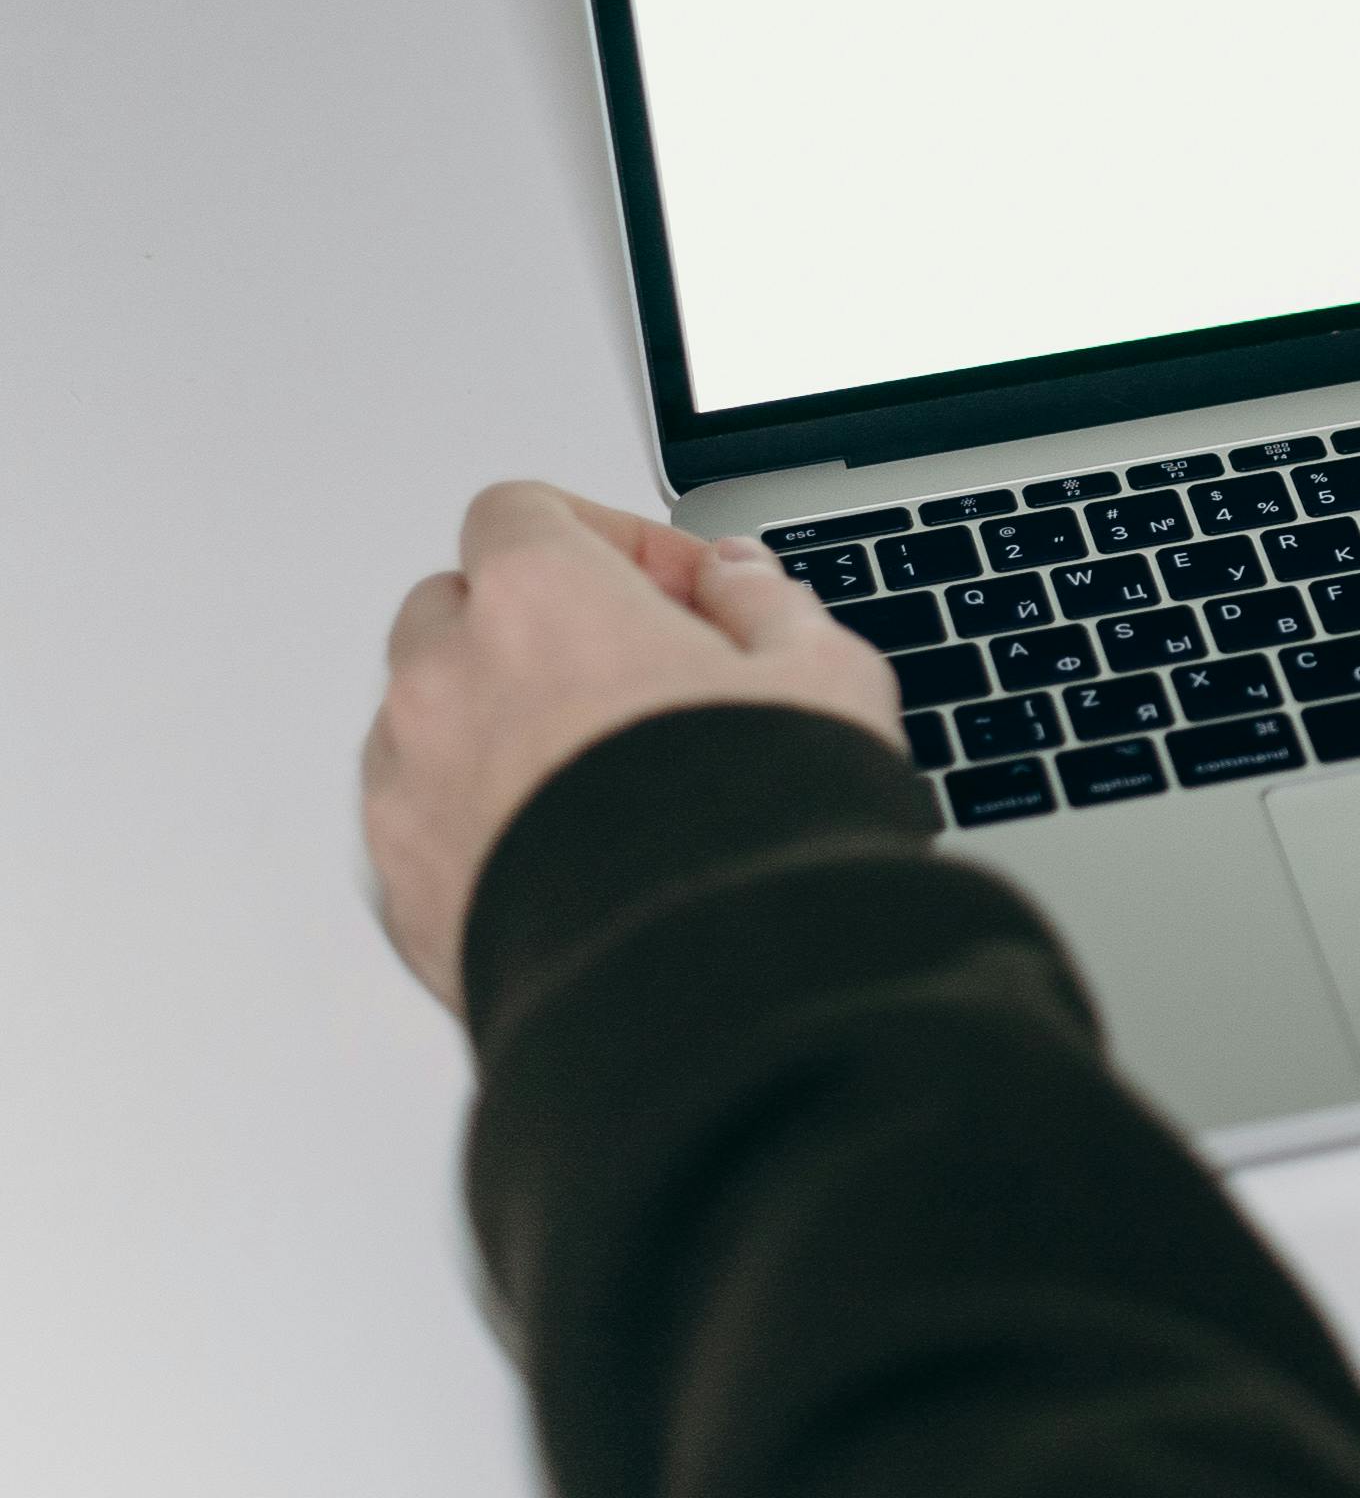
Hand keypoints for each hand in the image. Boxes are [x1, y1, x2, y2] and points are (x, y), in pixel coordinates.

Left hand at [362, 482, 901, 1014]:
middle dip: (535, 627)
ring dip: (496, 724)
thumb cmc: (752, 823)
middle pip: (455, 606)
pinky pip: (422, 822)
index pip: (523, 511)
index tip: (677, 590)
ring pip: (425, 718)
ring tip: (605, 778)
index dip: (608, 539)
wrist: (698, 986)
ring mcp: (409, 787)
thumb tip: (737, 582)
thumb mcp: (821, 672)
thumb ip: (768, 603)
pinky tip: (571, 854)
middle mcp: (446, 679)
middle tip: (636, 677)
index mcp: (539, 598)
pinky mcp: (401, 890)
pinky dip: (476, 821)